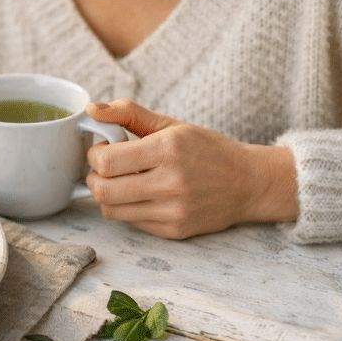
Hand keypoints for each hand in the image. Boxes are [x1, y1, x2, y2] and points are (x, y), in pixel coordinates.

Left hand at [84, 99, 297, 238]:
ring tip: (119, 181)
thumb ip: (128, 113)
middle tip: (104, 168)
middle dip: (93, 177)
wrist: (249, 183)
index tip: (103, 148)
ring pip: (111, 210)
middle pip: (102, 190)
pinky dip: (126, 209)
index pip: (106, 161)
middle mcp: (171, 183)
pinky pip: (130, 222)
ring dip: (106, 195)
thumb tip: (92, 110)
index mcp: (167, 150)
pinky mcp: (175, 231)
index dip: (94, 154)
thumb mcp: (170, 125)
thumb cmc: (206, 150)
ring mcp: (173, 211)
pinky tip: (140, 195)